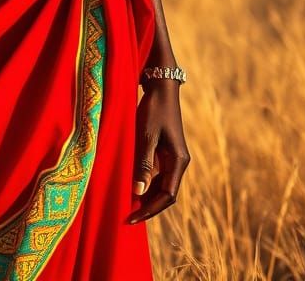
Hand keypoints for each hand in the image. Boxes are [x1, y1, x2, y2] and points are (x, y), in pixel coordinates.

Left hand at [127, 80, 189, 223]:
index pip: (167, 196)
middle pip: (164, 194)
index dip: (150, 209)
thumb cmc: (154, 109)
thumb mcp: (147, 135)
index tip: (133, 217)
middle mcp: (177, 163)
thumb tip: (138, 191)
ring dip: (144, 195)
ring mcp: (171, 157)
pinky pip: (154, 173)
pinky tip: (129, 185)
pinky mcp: (163, 151)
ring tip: (125, 205)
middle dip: (147, 206)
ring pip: (159, 184)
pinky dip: (143, 181)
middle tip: (127, 216)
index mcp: (179, 161)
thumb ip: (144, 163)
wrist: (161, 87)